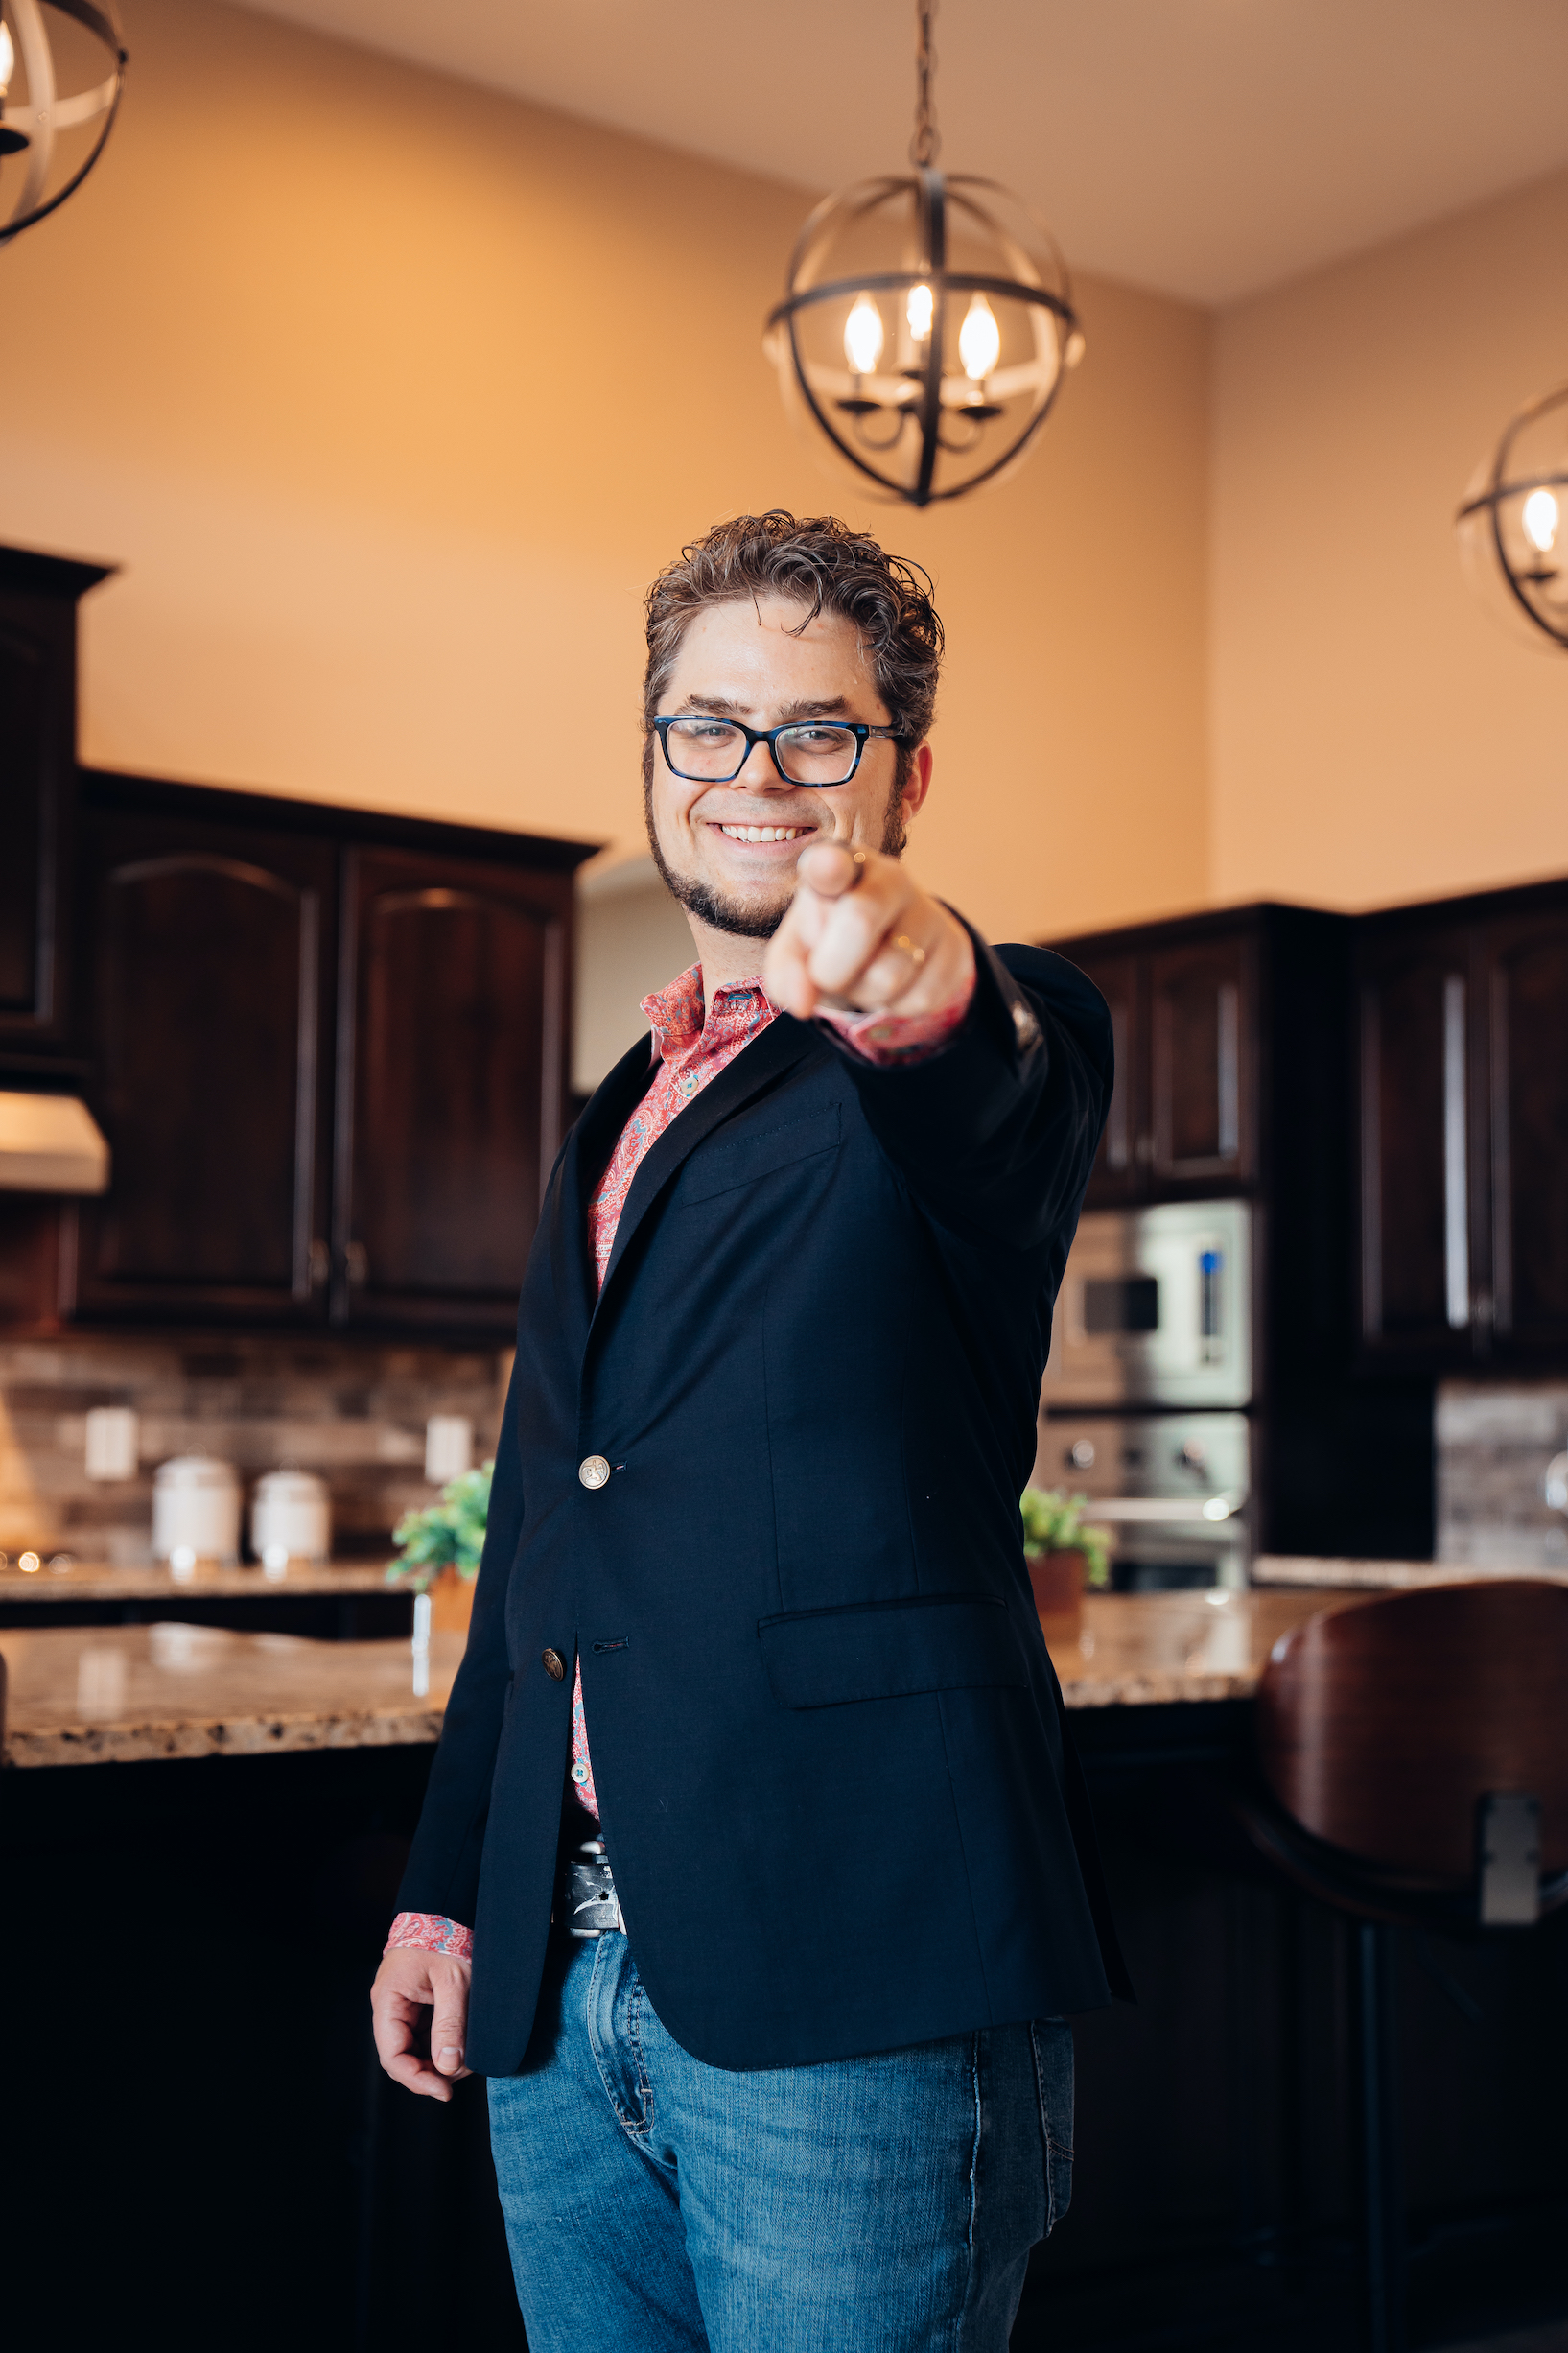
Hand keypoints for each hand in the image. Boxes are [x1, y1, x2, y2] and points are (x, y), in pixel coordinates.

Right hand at [371, 1946, 472, 2101]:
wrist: (447, 1907)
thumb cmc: (446, 1936)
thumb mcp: (454, 1981)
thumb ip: (451, 2024)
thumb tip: (449, 2067)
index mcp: (388, 2001)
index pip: (393, 2056)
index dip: (417, 2079)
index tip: (444, 2090)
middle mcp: (390, 2007)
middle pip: (403, 2056)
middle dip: (432, 2071)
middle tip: (463, 2073)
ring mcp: (403, 2006)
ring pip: (415, 2049)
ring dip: (439, 2059)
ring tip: (468, 2058)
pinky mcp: (417, 2004)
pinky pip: (424, 2035)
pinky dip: (442, 2044)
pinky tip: (462, 2044)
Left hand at [763, 843, 973, 1022]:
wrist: (897, 943)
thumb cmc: (834, 938)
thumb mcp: (799, 947)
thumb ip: (786, 971)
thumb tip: (801, 1004)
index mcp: (842, 866)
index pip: (834, 863)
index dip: (828, 867)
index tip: (824, 867)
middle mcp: (890, 878)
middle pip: (859, 922)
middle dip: (831, 968)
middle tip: (825, 975)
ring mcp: (928, 911)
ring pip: (887, 975)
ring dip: (864, 993)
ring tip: (863, 976)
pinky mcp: (954, 948)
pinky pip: (918, 998)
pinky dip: (896, 1005)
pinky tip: (893, 985)